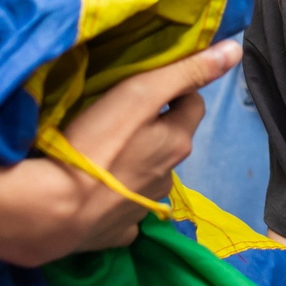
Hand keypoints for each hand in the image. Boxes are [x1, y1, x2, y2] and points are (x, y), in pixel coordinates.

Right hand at [0, 40, 241, 265]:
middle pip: (170, 142)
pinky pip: (125, 212)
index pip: (194, 104)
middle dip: (155, 127)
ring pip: (148, 176)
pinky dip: (118, 200)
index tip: (148, 83)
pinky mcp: (115, 234)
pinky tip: (97, 191)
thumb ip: (185, 72)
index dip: (175, 90)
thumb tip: (234, 51)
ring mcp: (142, 210)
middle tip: (121, 113)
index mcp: (176, 143)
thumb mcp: (141, 94)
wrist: (50, 210)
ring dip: (136, 162)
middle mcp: (167, 178)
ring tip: (104, 150)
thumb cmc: (95, 143)